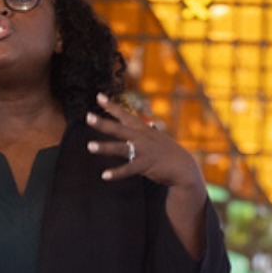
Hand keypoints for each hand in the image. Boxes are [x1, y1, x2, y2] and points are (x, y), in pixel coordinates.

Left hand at [85, 92, 201, 188]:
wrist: (183, 167)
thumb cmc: (167, 152)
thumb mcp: (156, 138)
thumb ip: (147, 132)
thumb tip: (148, 125)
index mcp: (142, 130)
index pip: (125, 116)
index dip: (111, 106)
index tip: (98, 96)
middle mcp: (141, 138)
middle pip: (118, 129)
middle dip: (103, 123)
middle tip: (88, 116)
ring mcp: (143, 150)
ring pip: (120, 148)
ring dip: (105, 147)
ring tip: (89, 146)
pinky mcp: (145, 165)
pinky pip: (128, 169)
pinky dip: (116, 173)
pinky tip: (104, 175)